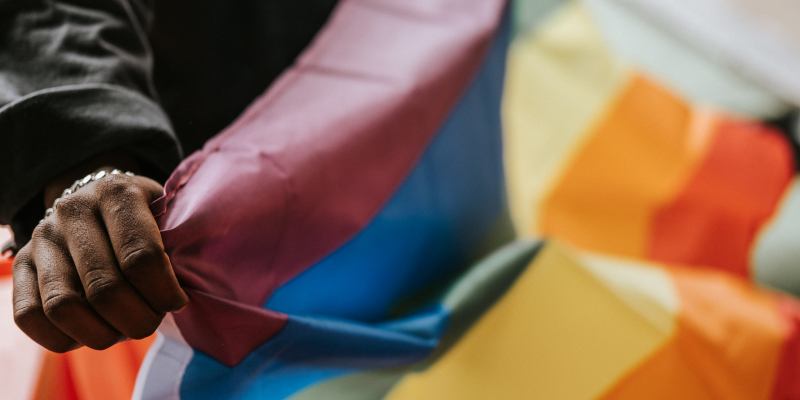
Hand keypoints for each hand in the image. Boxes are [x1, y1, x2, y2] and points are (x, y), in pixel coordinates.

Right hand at [12, 163, 187, 351]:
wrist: (96, 198)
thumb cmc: (147, 216)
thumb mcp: (168, 213)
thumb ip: (180, 242)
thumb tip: (198, 286)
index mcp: (117, 192)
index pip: (141, 257)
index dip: (163, 292)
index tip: (177, 303)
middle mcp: (72, 210)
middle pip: (105, 288)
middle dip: (137, 319)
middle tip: (152, 321)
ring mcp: (41, 237)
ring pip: (65, 306)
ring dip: (102, 333)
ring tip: (124, 329)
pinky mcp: (19, 263)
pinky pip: (30, 316)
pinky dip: (64, 337)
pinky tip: (92, 332)